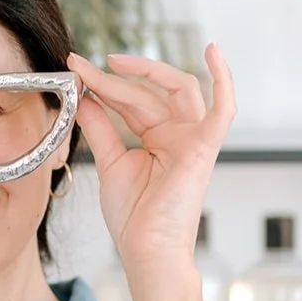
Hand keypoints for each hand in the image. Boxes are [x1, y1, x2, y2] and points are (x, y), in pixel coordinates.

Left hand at [66, 44, 235, 275]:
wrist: (145, 249)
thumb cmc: (133, 217)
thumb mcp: (109, 163)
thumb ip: (100, 128)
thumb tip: (84, 97)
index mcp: (158, 139)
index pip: (133, 101)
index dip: (105, 85)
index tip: (76, 69)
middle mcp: (179, 134)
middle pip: (151, 92)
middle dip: (116, 79)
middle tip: (84, 66)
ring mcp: (194, 139)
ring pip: (176, 90)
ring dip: (144, 73)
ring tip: (110, 64)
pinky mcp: (205, 148)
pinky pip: (224, 108)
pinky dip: (224, 80)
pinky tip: (213, 51)